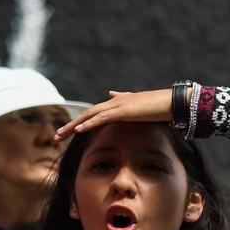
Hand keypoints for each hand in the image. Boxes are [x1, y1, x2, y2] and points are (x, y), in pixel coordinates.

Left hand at [55, 89, 173, 140]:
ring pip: (89, 116)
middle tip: (56, 136)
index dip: (80, 122)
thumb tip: (112, 92)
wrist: (174, 102)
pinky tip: (77, 130)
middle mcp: (114, 102)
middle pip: (86, 114)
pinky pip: (101, 118)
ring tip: (59, 135)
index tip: (68, 132)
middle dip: (70, 126)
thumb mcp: (140, 105)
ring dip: (72, 126)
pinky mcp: (122, 110)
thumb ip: (125, 100)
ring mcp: (117, 105)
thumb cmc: (161, 107)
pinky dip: (88, 124)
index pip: (94, 113)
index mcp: (118, 102)